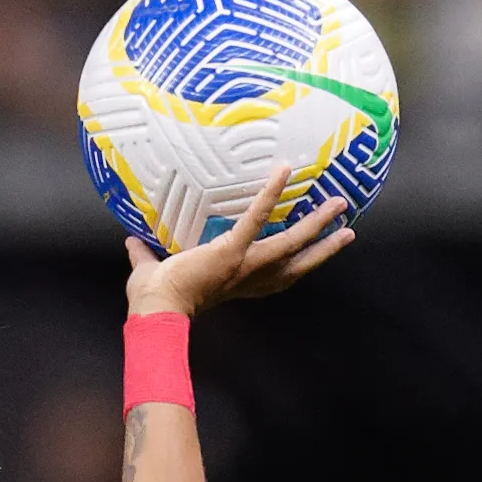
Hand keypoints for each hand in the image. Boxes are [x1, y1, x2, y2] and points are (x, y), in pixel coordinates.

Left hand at [123, 184, 356, 323]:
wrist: (155, 312)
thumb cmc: (153, 301)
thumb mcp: (151, 273)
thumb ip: (145, 256)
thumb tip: (132, 242)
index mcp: (237, 284)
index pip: (275, 276)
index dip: (297, 265)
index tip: (315, 253)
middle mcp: (249, 278)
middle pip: (297, 262)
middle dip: (324, 246)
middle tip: (349, 229)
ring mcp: (244, 264)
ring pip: (291, 243)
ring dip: (317, 223)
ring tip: (339, 203)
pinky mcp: (232, 251)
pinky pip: (256, 218)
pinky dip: (269, 194)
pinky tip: (284, 169)